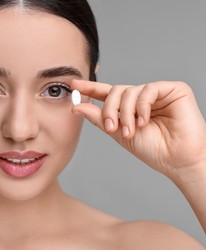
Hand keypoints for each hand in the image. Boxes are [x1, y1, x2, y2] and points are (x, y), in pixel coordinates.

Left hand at [71, 80, 205, 181]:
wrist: (177, 161)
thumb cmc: (152, 149)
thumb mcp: (118, 133)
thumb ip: (99, 118)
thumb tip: (77, 106)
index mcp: (129, 107)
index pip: (107, 93)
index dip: (90, 88)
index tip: (74, 86)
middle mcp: (142, 98)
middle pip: (115, 91)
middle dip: (109, 109)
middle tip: (112, 128)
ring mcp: (157, 93)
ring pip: (129, 91)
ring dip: (126, 113)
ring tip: (130, 131)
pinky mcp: (174, 90)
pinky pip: (149, 89)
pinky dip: (142, 106)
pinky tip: (145, 121)